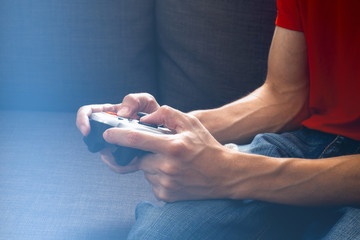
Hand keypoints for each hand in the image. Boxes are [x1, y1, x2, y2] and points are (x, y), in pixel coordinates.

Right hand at [76, 93, 159, 172]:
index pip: (88, 112)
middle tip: (109, 149)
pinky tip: (134, 163)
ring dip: (112, 158)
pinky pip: (118, 165)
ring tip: (129, 155)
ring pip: (105, 155)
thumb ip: (134, 100)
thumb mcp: (146, 102)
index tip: (87, 130)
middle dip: (98, 145)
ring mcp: (117, 144)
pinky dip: (123, 166)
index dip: (82, 119)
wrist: (169, 131)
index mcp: (112, 113)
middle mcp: (111, 129)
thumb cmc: (156, 114)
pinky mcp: (126, 158)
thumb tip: (122, 113)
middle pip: (93, 138)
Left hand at [103, 105, 236, 201]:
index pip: (136, 140)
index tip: (107, 135)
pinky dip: (158, 176)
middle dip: (145, 153)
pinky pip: (152, 183)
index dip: (117, 136)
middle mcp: (167, 167)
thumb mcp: (191, 123)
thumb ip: (166, 114)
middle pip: (140, 158)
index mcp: (172, 147)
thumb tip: (144, 119)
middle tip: (163, 150)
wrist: (224, 175)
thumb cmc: (207, 147)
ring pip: (145, 171)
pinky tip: (175, 173)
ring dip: (152, 165)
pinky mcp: (166, 195)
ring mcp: (166, 184)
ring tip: (173, 162)